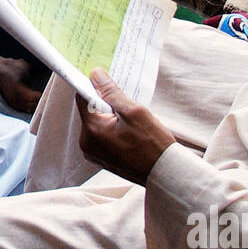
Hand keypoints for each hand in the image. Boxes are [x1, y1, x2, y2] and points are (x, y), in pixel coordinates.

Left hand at [74, 69, 175, 183]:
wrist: (165, 173)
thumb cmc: (153, 144)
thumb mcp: (134, 111)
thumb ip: (111, 92)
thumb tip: (96, 75)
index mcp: (92, 130)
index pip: (82, 97)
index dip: (93, 85)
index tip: (104, 79)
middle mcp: (86, 143)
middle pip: (89, 110)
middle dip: (106, 103)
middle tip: (127, 105)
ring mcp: (93, 153)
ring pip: (97, 123)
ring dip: (110, 117)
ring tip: (132, 122)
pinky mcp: (101, 158)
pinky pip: (102, 136)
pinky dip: (112, 129)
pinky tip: (130, 133)